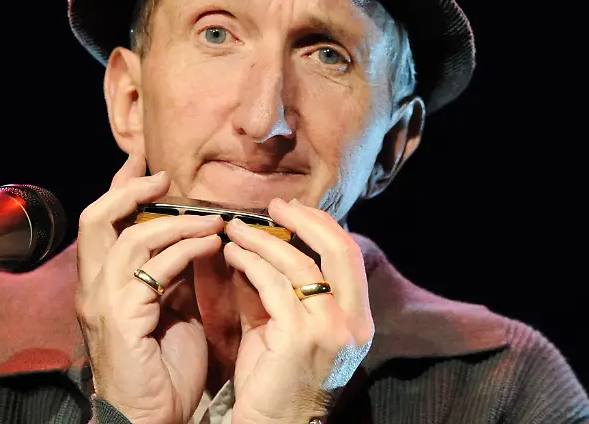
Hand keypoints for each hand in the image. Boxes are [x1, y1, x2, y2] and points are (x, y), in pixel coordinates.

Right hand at [76, 154, 225, 423]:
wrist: (152, 418)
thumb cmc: (163, 370)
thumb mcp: (169, 309)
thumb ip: (171, 274)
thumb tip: (193, 238)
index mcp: (100, 284)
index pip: (101, 222)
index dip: (120, 188)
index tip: (144, 163)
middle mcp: (91, 288)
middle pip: (97, 218)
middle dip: (130, 190)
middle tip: (164, 178)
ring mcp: (102, 302)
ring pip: (130, 239)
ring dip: (175, 223)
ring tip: (210, 220)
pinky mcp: (120, 317)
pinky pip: (154, 269)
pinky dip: (184, 251)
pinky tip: (209, 246)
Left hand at [222, 198, 373, 423]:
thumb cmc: (275, 381)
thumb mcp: (290, 330)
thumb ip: (286, 291)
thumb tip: (265, 245)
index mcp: (357, 320)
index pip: (348, 255)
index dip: (321, 226)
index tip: (292, 210)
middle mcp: (352, 323)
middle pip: (338, 250)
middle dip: (304, 220)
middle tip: (273, 206)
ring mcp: (328, 330)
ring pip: (299, 264)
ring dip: (263, 240)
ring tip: (235, 229)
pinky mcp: (298, 338)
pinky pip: (273, 285)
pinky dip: (250, 262)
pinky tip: (231, 254)